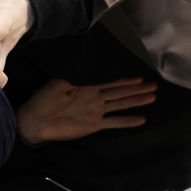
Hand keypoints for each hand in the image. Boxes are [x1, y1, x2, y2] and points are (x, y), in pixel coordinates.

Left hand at [16, 78, 156, 144]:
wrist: (36, 121)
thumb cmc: (44, 99)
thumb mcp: (57, 83)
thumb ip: (73, 76)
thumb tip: (89, 67)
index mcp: (86, 85)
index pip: (109, 79)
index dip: (124, 77)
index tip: (139, 74)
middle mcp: (95, 96)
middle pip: (120, 91)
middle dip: (136, 88)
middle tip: (153, 84)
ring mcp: (96, 110)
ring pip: (120, 104)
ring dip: (136, 101)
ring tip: (152, 97)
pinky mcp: (95, 124)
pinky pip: (114, 122)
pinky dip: (127, 121)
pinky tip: (141, 120)